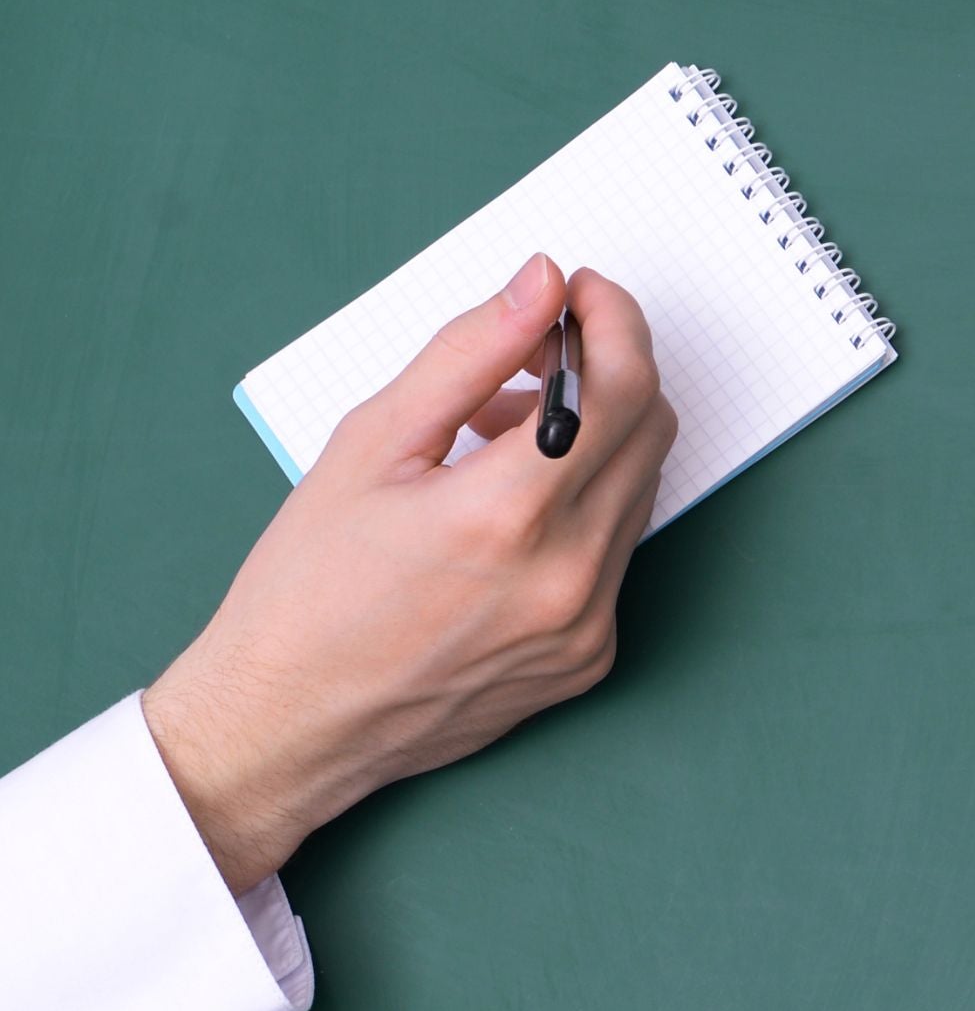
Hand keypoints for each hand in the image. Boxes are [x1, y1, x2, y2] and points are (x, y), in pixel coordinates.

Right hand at [141, 255, 673, 886]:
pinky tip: (505, 514)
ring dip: (593, 440)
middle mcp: (566, 576)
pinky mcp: (591, 658)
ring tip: (495, 438)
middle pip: (650, 431)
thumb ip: (467, 354)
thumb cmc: (305, 591)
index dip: (615, 321)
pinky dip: (580, 510)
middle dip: (606, 371)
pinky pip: (616, 554)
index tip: (583, 292)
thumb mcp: (368, 447)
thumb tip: (541, 283)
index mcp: (506, 517)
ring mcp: (588, 625)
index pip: (622, 387)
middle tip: (533, 355)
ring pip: (638, 490)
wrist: (287, 727)